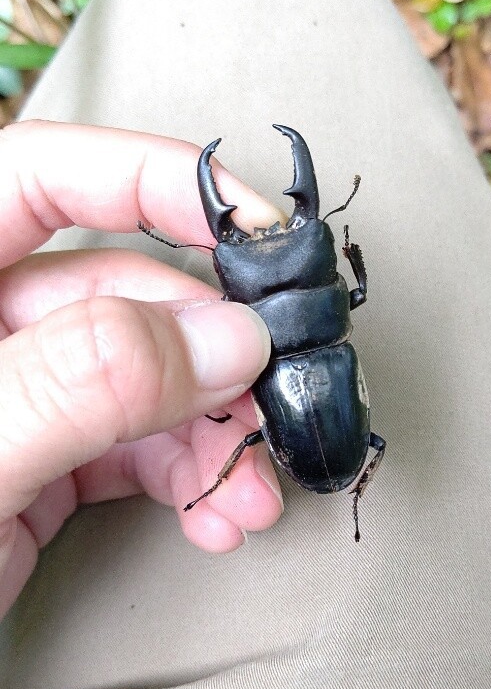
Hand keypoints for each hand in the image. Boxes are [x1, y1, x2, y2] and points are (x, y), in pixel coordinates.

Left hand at [0, 120, 283, 618]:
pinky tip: (217, 513)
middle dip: (209, 354)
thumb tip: (219, 337)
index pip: (44, 175)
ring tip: (251, 493)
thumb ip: (78, 383)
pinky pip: (133, 443)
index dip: (150, 178)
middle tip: (268, 401)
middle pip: (122, 290)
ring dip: (213, 432)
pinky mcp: (40, 458)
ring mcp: (15, 392)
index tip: (251, 225)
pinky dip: (186, 475)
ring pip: (142, 374)